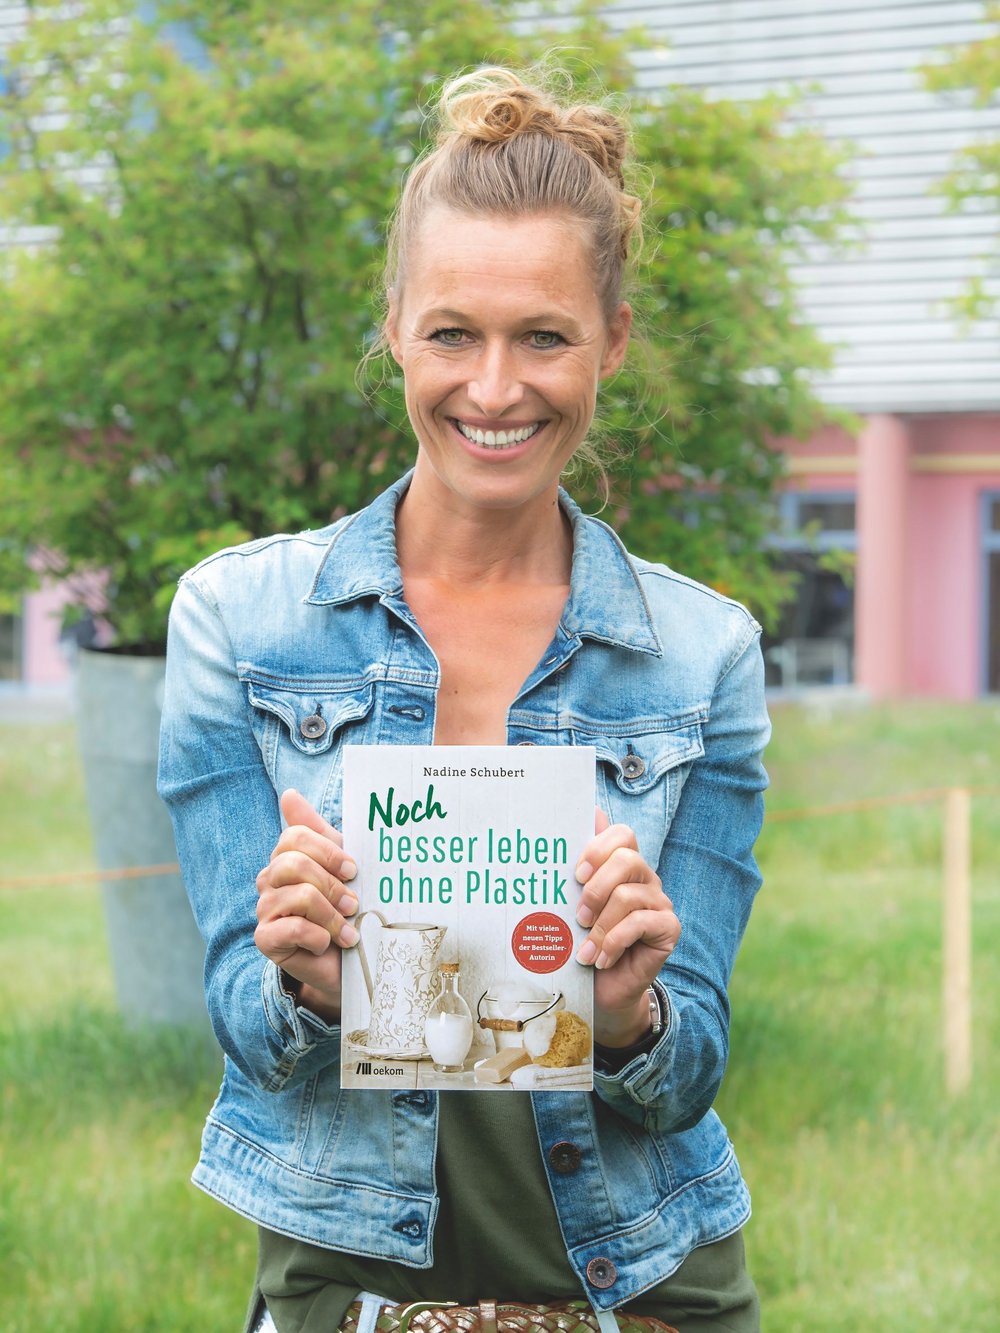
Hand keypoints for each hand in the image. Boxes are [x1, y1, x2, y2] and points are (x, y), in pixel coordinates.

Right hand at [254, 789, 358, 1019]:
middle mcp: (269, 880)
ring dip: (332, 915)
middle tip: (354, 904)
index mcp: (286, 857)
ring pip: (299, 896)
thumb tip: (288, 794)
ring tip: (348, 930)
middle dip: (333, 885)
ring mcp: (264, 910)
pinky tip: (329, 945)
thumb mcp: (341, 867)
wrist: (348, 961)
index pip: (296, 836)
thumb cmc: (347, 909)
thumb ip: (318, 830)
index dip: (328, 850)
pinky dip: (319, 937)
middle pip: (295, 864)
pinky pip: (291, 929)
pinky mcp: (265, 940)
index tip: (353, 869)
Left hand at [574, 809, 680, 1046]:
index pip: (622, 834)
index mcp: (623, 866)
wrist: (603, 990)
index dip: (598, 848)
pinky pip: (640, 922)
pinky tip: (602, 960)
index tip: (576, 875)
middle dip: (596, 888)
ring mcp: (660, 902)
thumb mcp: (572, 906)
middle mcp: (645, 879)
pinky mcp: (669, 928)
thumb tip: (584, 816)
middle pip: (627, 859)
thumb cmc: (584, 942)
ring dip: (600, 926)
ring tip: (585, 949)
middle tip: (578, 916)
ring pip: (628, 895)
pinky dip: (614, 942)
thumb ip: (576, 870)